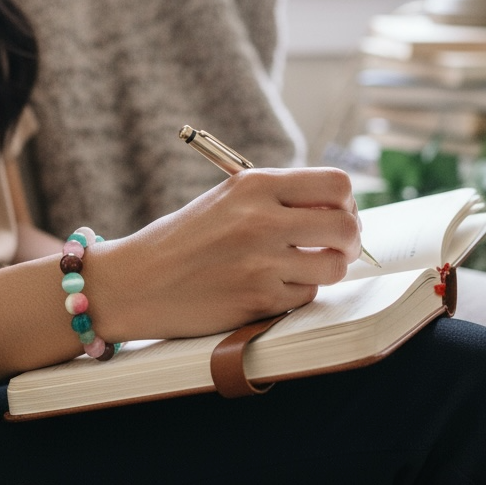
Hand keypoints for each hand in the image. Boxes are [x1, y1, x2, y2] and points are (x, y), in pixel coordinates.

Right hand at [87, 168, 361, 341]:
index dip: (347, 202)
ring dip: (326, 270)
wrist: (135, 281)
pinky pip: (306, 295)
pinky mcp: (258, 300)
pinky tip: (271, 287)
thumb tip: (340, 210)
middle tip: (336, 247)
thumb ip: (279, 199)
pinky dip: (296, 293)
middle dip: (350, 240)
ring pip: (334, 266)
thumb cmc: (184, 239)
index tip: (338, 214)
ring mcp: (261, 262)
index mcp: (254, 185)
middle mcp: (261, 220)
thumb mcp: (228, 199)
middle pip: (346, 225)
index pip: (336, 184)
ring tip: (304, 268)